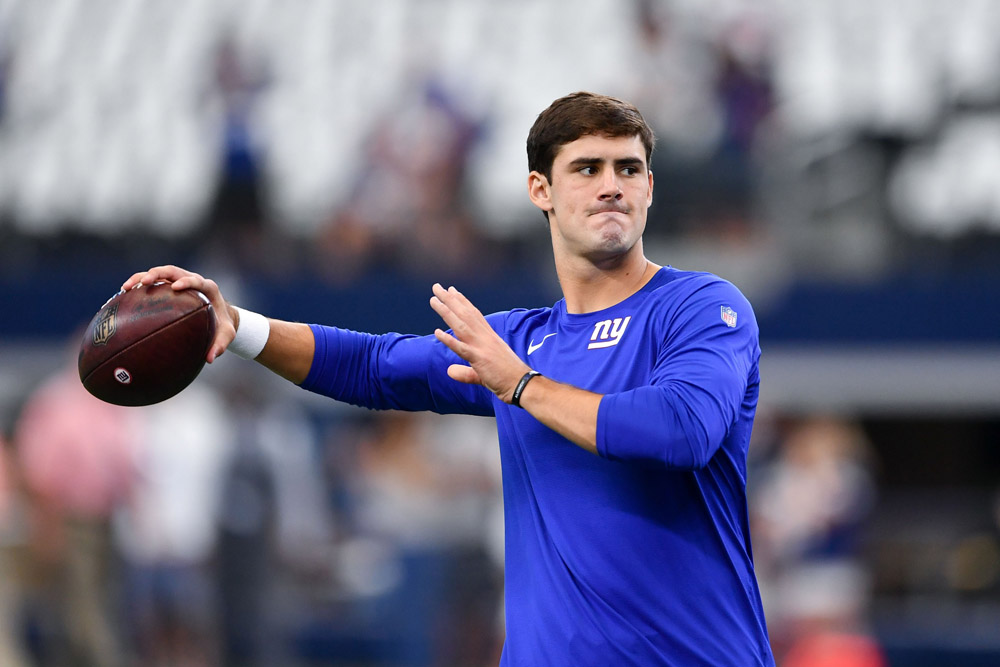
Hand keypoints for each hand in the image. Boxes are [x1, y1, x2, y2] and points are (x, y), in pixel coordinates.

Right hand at [122, 265, 235, 362]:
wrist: (220, 317)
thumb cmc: (222, 325)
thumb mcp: (226, 335)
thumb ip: (220, 345)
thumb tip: (209, 359)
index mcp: (208, 288)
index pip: (196, 280)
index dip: (186, 281)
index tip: (176, 287)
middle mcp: (191, 280)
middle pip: (172, 271)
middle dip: (157, 273)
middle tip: (144, 282)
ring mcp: (179, 281)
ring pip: (159, 274)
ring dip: (141, 277)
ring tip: (125, 288)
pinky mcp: (169, 286)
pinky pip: (153, 283)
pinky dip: (138, 286)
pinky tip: (123, 296)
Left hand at [429, 283, 530, 402]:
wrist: (523, 385)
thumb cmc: (508, 378)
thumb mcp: (482, 374)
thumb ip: (465, 372)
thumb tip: (450, 371)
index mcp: (489, 337)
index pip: (473, 315)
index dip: (462, 302)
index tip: (452, 290)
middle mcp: (485, 338)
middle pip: (465, 314)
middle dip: (450, 300)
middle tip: (437, 287)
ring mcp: (482, 347)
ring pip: (461, 325)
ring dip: (446, 311)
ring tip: (433, 300)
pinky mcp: (480, 359)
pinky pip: (461, 349)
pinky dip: (449, 340)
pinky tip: (437, 332)